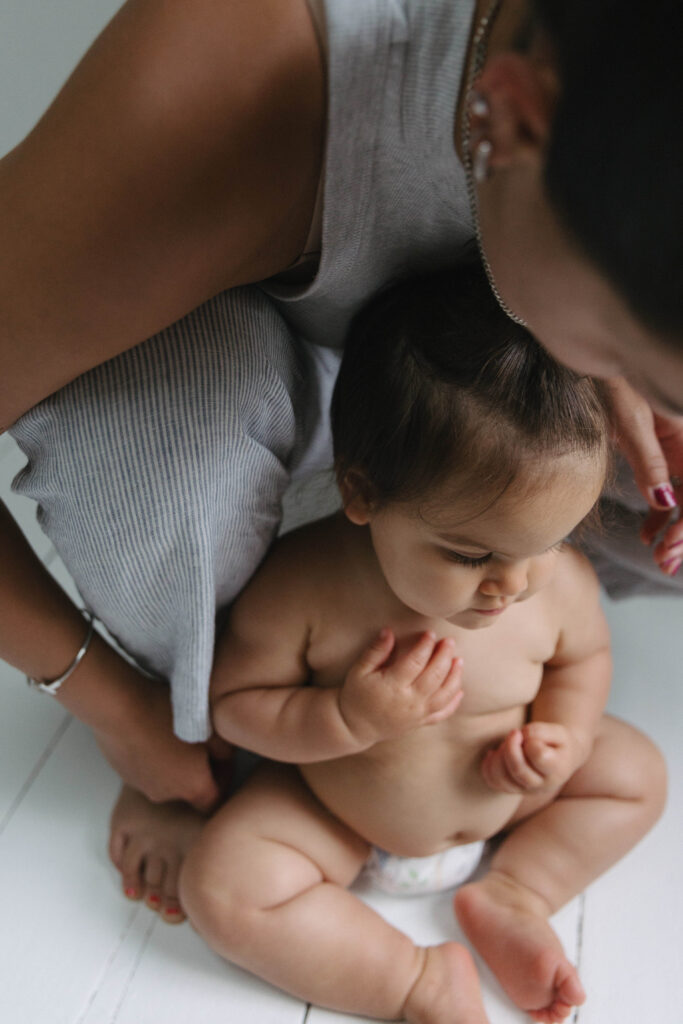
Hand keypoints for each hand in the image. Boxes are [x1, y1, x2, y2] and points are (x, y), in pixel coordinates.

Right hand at [91, 667, 230, 812]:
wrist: (117, 708)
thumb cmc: (165, 716)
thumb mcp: (211, 728)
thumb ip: (226, 749)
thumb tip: (226, 755)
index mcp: (191, 788)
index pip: (216, 800)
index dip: (225, 778)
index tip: (224, 758)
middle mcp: (166, 795)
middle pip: (190, 790)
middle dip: (198, 769)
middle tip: (202, 741)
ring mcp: (141, 785)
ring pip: (167, 778)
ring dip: (175, 762)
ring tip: (176, 732)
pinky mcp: (123, 772)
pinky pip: (146, 769)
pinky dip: (154, 756)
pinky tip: (154, 731)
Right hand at [339, 628, 463, 747]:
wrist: (355, 726)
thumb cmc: (356, 695)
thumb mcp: (359, 670)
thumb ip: (375, 651)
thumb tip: (388, 631)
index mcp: (392, 686)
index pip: (415, 662)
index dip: (425, 646)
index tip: (430, 633)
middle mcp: (409, 701)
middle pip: (434, 676)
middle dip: (444, 656)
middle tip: (449, 641)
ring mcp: (417, 714)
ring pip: (444, 695)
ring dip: (455, 677)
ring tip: (459, 660)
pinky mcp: (421, 722)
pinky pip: (442, 714)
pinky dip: (454, 702)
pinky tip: (460, 690)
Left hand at [481, 722, 583, 794]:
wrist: (561, 758)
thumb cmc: (558, 742)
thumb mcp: (558, 731)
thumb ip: (540, 732)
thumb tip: (520, 737)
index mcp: (557, 769)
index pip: (538, 756)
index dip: (531, 740)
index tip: (531, 733)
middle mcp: (541, 785)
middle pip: (518, 770)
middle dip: (510, 747)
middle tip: (515, 733)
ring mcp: (525, 790)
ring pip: (502, 778)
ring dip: (499, 756)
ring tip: (506, 744)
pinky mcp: (512, 789)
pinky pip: (493, 781)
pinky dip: (488, 765)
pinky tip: (494, 753)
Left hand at [608, 378, 682, 574]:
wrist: (596, 353)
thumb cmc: (614, 377)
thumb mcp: (631, 418)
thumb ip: (649, 460)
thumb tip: (664, 502)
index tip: (671, 549)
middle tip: (665, 563)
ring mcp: (679, 448)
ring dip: (676, 530)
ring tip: (658, 557)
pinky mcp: (662, 451)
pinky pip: (671, 488)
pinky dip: (661, 514)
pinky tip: (647, 535)